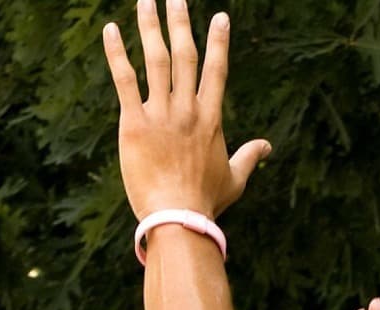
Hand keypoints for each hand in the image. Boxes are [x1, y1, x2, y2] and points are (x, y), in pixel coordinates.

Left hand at [103, 0, 270, 220]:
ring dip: (150, 26)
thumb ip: (250, 158)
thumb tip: (268, 147)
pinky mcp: (135, 123)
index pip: (216, 70)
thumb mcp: (234, 180)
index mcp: (211, 119)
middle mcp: (187, 109)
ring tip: (146, 1)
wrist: (178, 217)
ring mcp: (161, 113)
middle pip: (184, 55)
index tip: (220, 18)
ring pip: (156, 59)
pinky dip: (117, 54)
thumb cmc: (206, 203)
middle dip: (180, 22)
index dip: (218, 42)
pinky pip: (125, 80)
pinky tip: (111, 31)